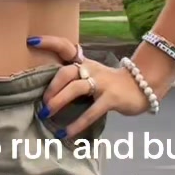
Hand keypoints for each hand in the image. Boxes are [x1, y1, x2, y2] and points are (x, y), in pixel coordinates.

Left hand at [27, 33, 154, 139]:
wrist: (142, 87)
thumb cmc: (111, 84)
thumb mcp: (92, 76)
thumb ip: (74, 79)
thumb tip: (47, 94)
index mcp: (84, 63)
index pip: (66, 47)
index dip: (49, 42)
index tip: (31, 41)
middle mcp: (91, 69)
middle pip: (66, 71)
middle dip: (51, 86)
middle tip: (42, 102)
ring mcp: (102, 83)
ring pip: (76, 88)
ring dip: (59, 101)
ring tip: (47, 114)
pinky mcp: (111, 98)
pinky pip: (91, 112)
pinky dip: (77, 124)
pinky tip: (66, 133)